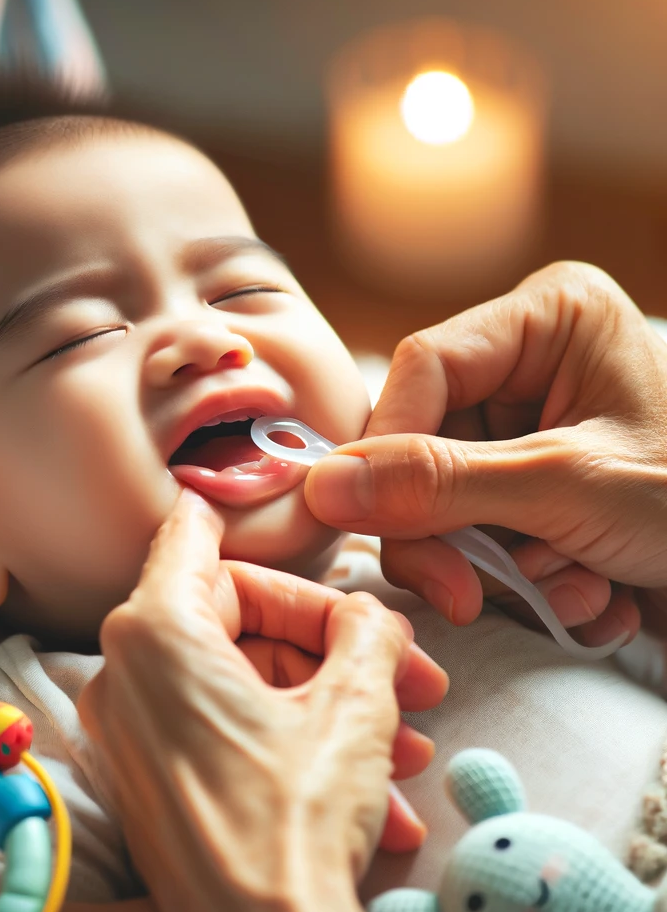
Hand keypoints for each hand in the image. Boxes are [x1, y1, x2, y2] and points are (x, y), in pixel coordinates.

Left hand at [79, 489, 447, 911]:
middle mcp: (123, 675)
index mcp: (155, 631)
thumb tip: (370, 614)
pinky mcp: (147, 780)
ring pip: (244, 684)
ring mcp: (130, 733)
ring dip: (328, 706)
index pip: (196, 536)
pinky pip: (225, 732)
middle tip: (407, 673)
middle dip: (332, 647)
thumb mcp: (355, 705)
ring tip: (404, 744)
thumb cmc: (294, 824)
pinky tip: (373, 790)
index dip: (238, 515)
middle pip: (239, 620)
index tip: (255, 502)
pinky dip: (292, 746)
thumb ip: (366, 630)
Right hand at [304, 262, 666, 646]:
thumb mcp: (570, 488)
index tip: (382, 528)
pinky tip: (589, 591)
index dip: (389, 453)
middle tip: (470, 595)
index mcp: (549, 317)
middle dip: (453, 531)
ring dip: (499, 564)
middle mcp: (532, 359)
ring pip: (450, 494)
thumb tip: (322, 487)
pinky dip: (526, 574)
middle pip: (427, 441)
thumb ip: (441, 484)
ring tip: (575, 591)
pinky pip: (485, 522)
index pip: (421, 371)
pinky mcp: (536, 477)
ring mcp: (533, 421)